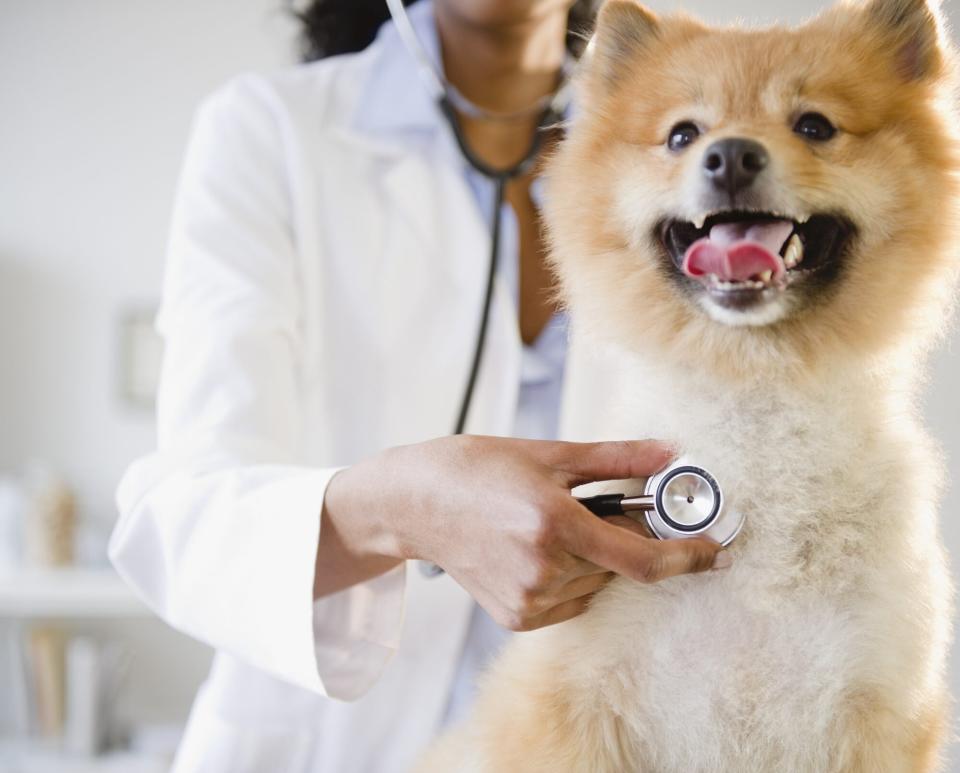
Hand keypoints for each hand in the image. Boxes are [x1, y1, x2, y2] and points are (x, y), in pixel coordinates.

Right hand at [320, 436, 727, 630]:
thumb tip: (671, 454)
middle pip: (619, 565)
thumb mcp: (548, 454)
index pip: (642, 559)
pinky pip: (571, 600)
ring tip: (549, 521)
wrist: (413, 503)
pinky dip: (572, 576)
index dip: (688, 557)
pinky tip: (536, 548)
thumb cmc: (475, 468)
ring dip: (594, 556)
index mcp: (554, 524)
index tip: (717, 550)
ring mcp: (528, 599)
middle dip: (622, 535)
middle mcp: (543, 569)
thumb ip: (617, 459)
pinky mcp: (516, 617)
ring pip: (596, 583)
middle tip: (595, 503)